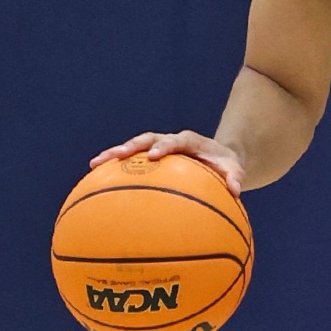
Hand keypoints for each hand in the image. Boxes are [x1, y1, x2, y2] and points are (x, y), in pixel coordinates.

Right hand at [91, 129, 244, 195]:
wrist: (218, 157)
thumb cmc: (225, 165)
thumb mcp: (234, 169)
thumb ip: (235, 177)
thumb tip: (236, 191)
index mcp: (190, 141)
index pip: (176, 140)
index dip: (165, 145)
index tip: (154, 155)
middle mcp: (171, 141)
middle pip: (147, 139)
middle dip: (131, 146)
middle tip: (114, 156)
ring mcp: (159, 147)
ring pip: (134, 147)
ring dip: (115, 154)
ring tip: (94, 165)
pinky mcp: (150, 156)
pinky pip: (132, 161)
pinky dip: (116, 168)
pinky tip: (97, 181)